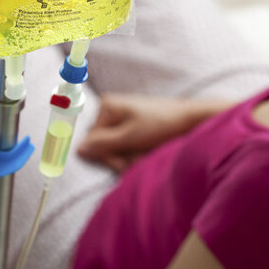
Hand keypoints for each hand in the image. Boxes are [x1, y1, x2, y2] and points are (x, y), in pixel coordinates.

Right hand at [77, 93, 232, 172]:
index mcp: (106, 106)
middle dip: (120, 157)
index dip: (107, 156)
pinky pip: (126, 145)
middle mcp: (111, 110)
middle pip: (103, 145)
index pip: (92, 140)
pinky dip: (137, 152)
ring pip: (116, 148)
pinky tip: (149, 151)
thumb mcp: (130, 137)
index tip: (125, 162)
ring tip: (147, 154)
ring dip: (130, 157)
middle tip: (139, 159)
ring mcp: (122, 118)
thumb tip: (78, 149)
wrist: (191, 120)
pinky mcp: (133, 126)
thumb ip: (103, 144)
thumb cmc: (161, 125)